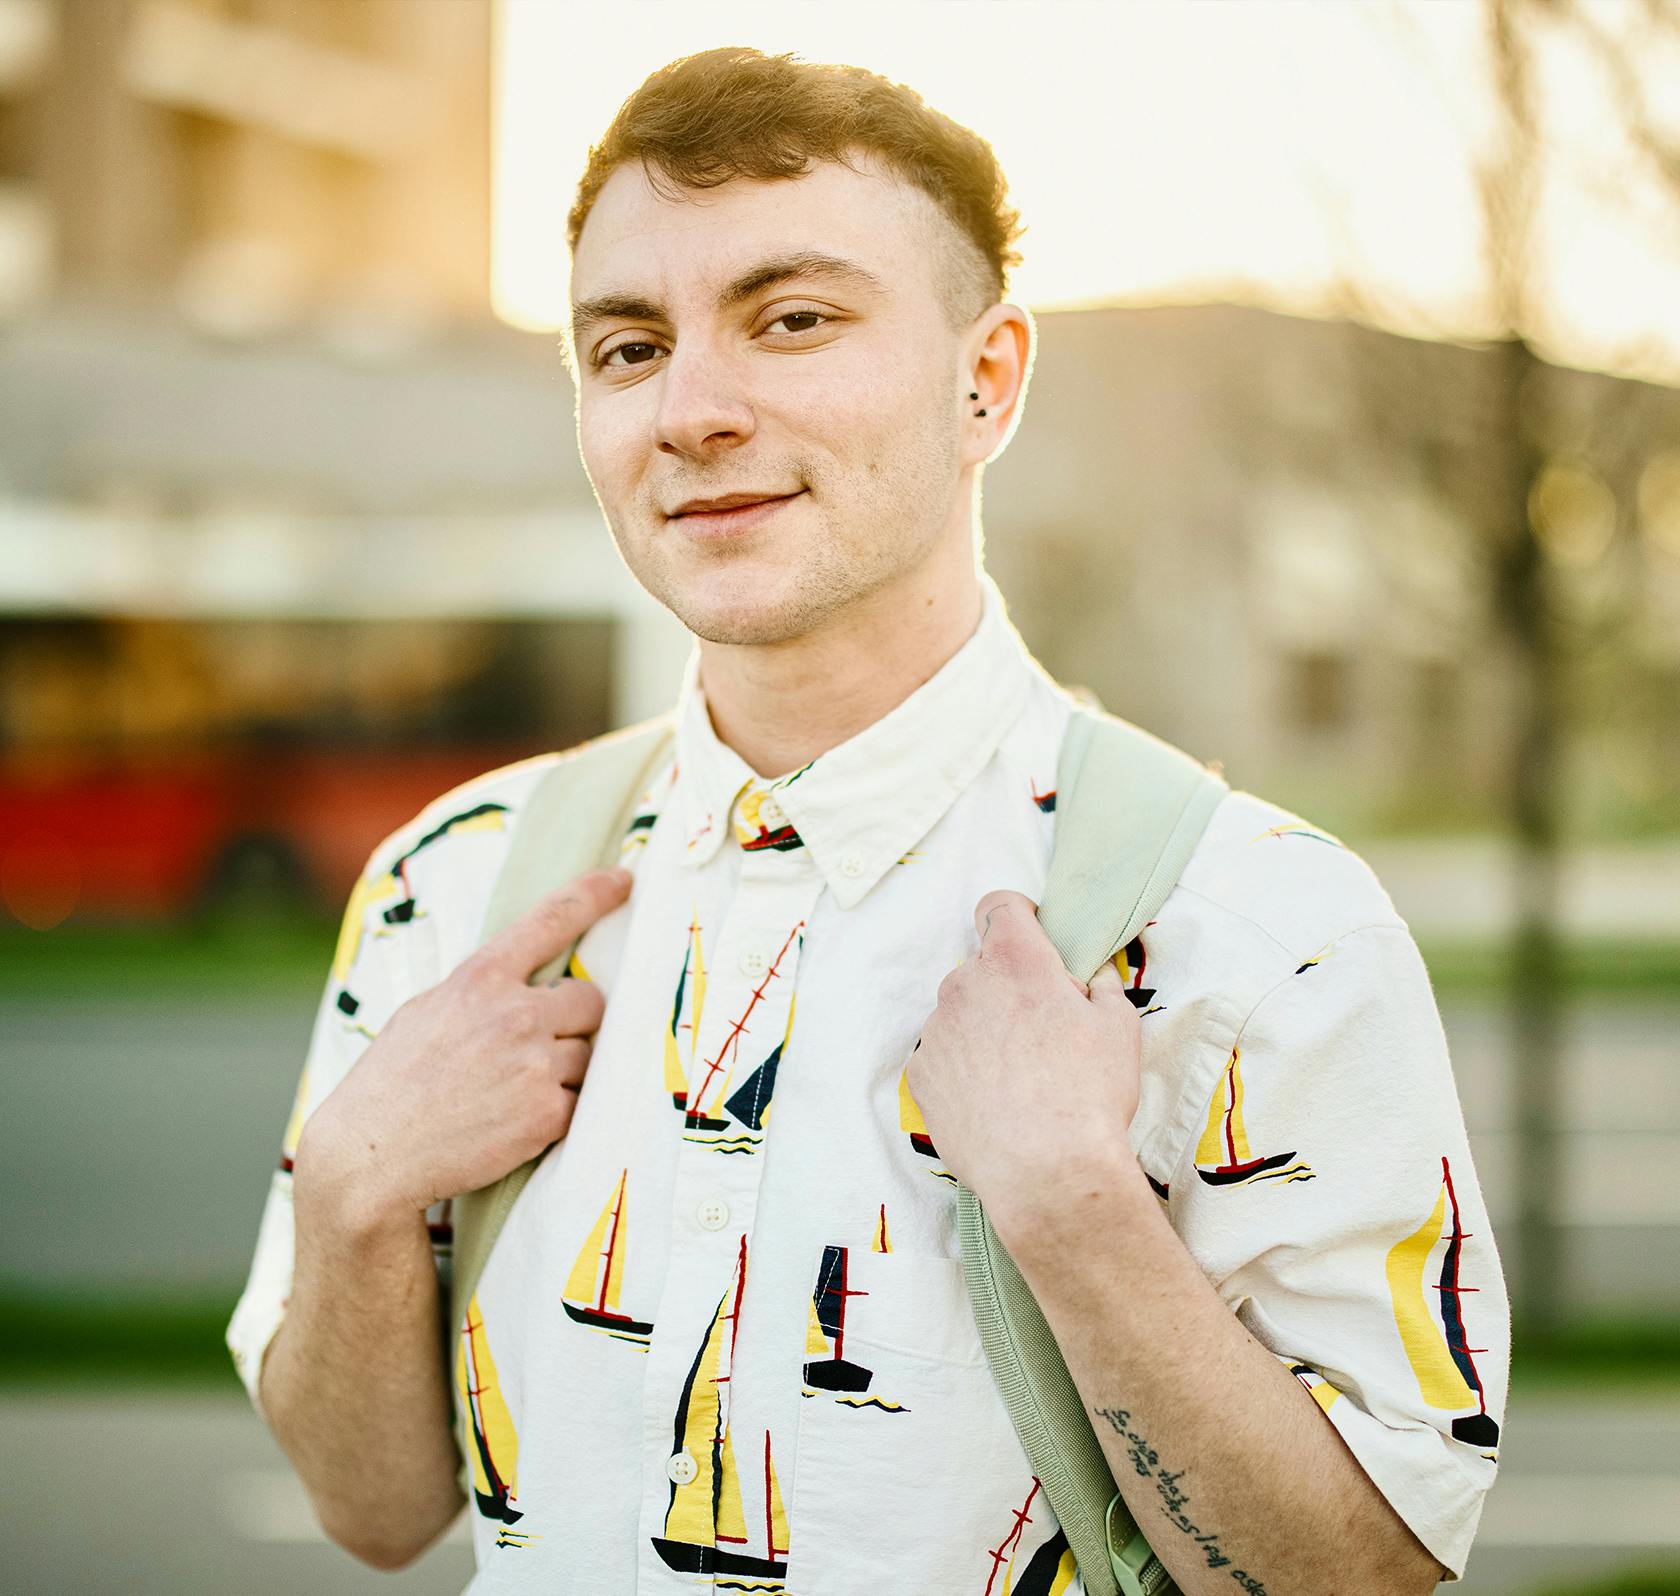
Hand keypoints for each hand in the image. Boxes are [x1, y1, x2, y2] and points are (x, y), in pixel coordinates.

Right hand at [294, 866, 632, 1228]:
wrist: (372, 1158)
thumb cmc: (392, 1083)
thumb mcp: (427, 1011)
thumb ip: (482, 990)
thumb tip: (530, 981)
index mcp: (480, 979)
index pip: (550, 920)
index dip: (593, 894)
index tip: (624, 878)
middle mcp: (515, 1014)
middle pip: (591, 1000)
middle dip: (576, 1022)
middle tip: (536, 1047)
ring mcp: (535, 1064)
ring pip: (589, 1055)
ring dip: (566, 1070)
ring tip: (512, 1092)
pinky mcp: (548, 1114)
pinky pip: (581, 1102)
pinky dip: (558, 1112)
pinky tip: (514, 1122)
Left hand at [905, 889, 1142, 1229]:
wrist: (1047, 1173)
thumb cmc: (1089, 1095)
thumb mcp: (1119, 1027)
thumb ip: (1099, 987)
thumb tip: (1086, 979)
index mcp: (1015, 961)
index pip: (1000, 906)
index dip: (1017, 918)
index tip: (1032, 938)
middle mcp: (965, 985)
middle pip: (983, 968)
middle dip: (1009, 988)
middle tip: (1043, 1033)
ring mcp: (936, 1030)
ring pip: (961, 1014)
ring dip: (984, 1031)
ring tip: (1020, 1080)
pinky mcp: (920, 1073)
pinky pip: (943, 1056)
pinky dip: (963, 1070)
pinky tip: (994, 1103)